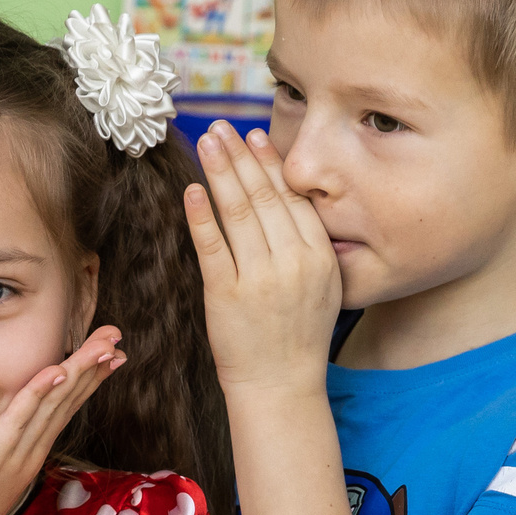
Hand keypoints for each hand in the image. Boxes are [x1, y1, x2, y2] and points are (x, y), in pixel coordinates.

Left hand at [0, 326, 122, 514]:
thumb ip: (8, 436)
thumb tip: (15, 413)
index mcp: (35, 446)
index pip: (68, 404)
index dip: (90, 377)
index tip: (112, 353)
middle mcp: (35, 445)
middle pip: (70, 398)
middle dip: (94, 365)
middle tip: (117, 337)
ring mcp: (20, 448)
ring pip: (55, 403)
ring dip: (80, 371)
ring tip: (102, 346)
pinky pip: (22, 417)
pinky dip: (40, 392)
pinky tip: (57, 370)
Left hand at [185, 122, 341, 393]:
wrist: (281, 386)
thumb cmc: (297, 333)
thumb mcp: (322, 285)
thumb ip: (308, 243)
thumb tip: (284, 196)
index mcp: (321, 257)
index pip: (293, 199)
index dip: (271, 163)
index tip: (255, 136)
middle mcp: (293, 264)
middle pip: (265, 197)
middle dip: (241, 157)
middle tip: (222, 127)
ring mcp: (260, 279)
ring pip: (239, 214)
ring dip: (221, 173)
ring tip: (207, 143)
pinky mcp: (227, 296)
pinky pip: (213, 247)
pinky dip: (202, 216)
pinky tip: (193, 191)